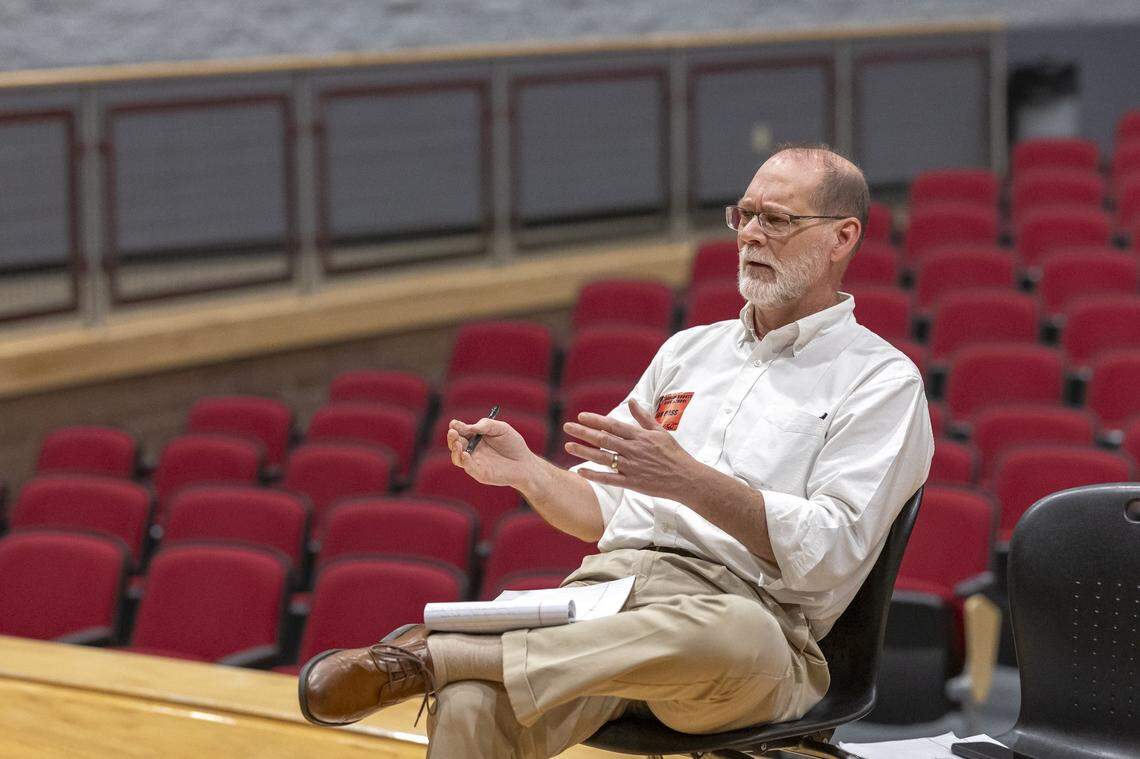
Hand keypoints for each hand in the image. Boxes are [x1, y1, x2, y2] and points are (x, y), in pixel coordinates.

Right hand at [447, 416, 537, 488]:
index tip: (454, 423)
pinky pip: (468, 468)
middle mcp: (472, 449)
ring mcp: (474, 462)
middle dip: (452, 437)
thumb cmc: (513, 444)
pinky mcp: (479, 473)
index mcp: (475, 437)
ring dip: (455, 450)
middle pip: (455, 444)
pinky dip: (464, 461)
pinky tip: (465, 454)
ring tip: (457, 443)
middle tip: (452, 432)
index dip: (456, 427)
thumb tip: (469, 427)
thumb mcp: (502, 428)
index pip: (461, 431)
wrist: (525, 462)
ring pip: (457, 457)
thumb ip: (486, 425)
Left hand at [563, 399, 700, 500]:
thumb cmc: (674, 454)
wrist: (686, 478)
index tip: (581, 417)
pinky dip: (594, 475)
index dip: (595, 420)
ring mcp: (631, 467)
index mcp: (640, 436)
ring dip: (584, 451)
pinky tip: (580, 470)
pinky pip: (609, 478)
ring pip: (603, 458)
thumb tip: (632, 401)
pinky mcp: (632, 483)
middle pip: (603, 439)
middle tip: (567, 427)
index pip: (613, 425)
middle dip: (583, 432)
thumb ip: (643, 417)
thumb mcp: (660, 431)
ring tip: (568, 446)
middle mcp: (633, 450)